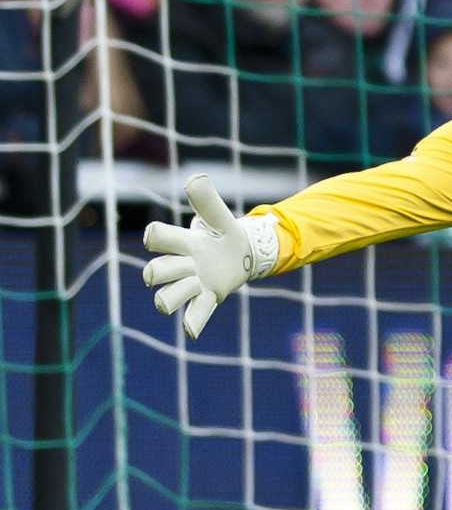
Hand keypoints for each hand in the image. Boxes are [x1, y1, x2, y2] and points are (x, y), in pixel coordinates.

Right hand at [142, 174, 277, 338]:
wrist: (241, 253)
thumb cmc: (223, 233)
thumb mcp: (219, 217)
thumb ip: (207, 200)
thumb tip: (195, 178)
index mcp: (183, 242)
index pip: (158, 239)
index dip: (155, 237)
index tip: (153, 236)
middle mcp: (181, 265)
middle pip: (157, 271)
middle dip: (157, 272)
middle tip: (162, 273)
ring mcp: (192, 284)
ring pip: (170, 296)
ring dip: (169, 298)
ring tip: (167, 302)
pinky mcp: (207, 298)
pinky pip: (196, 314)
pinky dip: (192, 323)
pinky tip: (190, 332)